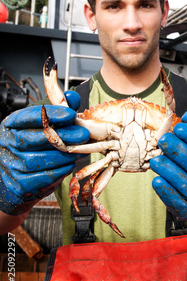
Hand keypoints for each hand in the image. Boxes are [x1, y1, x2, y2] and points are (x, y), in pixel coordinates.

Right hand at [0, 91, 88, 214]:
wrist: (16, 178)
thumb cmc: (32, 147)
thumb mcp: (41, 125)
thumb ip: (57, 110)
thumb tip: (72, 98)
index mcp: (12, 125)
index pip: (29, 116)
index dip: (52, 114)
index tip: (71, 114)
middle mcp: (8, 143)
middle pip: (36, 138)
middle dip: (64, 136)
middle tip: (84, 134)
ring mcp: (11, 164)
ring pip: (40, 159)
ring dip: (64, 155)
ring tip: (81, 151)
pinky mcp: (19, 183)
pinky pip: (42, 177)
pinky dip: (59, 171)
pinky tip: (70, 165)